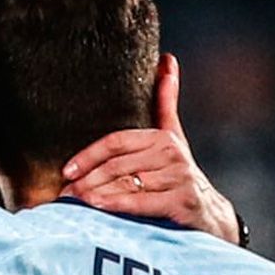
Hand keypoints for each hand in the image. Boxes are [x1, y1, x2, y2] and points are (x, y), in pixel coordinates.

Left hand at [61, 54, 239, 244]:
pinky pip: (142, 202)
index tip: (67, 170)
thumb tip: (167, 60)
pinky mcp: (182, 202)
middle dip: (87, 180)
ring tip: (74, 202)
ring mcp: (179, 179)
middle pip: (118, 165)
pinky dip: (117, 204)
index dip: (89, 155)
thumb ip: (165, 103)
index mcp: (163, 137)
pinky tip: (97, 207)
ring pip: (126, 184)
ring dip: (96, 194)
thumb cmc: (179, 174)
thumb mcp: (173, 138)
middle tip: (65, 192)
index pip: (117, 141)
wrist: (210, 214)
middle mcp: (172, 155)